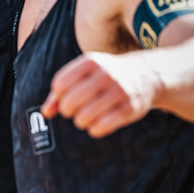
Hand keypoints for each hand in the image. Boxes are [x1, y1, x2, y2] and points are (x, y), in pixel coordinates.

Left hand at [42, 51, 160, 137]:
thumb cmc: (107, 75)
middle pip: (69, 103)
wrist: (147, 75)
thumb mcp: (84, 73)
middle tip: (74, 110)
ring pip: (83, 118)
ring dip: (81, 121)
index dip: (58, 96)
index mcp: (91, 62)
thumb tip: (46, 112)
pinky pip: (100, 127)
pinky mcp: (129, 109)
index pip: (60, 84)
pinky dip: (95, 129)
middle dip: (67, 111)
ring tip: (86, 116)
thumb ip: (61, 90)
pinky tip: (98, 123)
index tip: (65, 97)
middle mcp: (105, 75)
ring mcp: (119, 92)